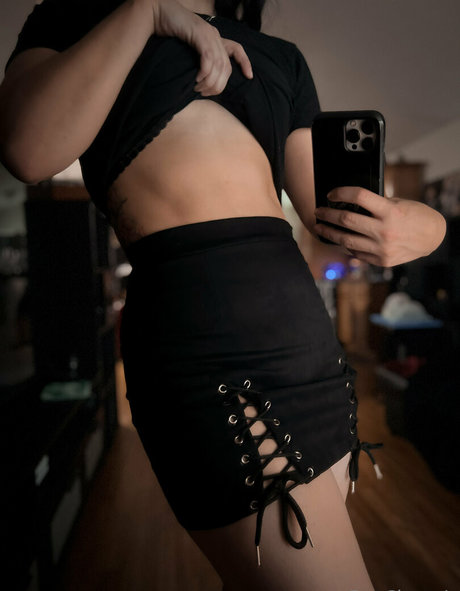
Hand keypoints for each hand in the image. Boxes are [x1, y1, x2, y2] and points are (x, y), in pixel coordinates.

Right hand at [151, 0, 252, 95]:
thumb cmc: (170, 33)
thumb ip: (199, 59)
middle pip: (226, 67)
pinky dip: (205, 72)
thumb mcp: (189, 48)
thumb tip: (202, 79)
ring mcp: (207, 34)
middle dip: (218, 85)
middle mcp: (214, 36)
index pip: (237, 49)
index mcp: (215, 38)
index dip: (245, 63)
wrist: (157, 13)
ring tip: (199, 89)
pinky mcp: (199, 35)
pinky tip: (197, 79)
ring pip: (218, 66)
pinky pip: (208, 58)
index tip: (249, 76)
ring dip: (209, 82)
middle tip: (205, 93)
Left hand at [313, 187, 446, 266]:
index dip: (341, 193)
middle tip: (318, 212)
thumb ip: (375, 205)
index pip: (359, 197)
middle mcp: (384, 230)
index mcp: (389, 211)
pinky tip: (339, 241)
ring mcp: (381, 248)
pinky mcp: (381, 260)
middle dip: (327, 215)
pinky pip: (357, 253)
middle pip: (346, 220)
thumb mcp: (398, 204)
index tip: (331, 194)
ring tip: (320, 228)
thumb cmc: (416, 216)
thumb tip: (350, 203)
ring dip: (330, 233)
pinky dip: (346, 246)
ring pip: (346, 240)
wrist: (432, 238)